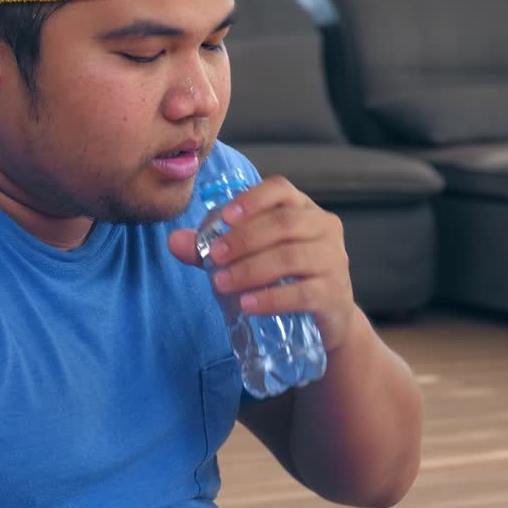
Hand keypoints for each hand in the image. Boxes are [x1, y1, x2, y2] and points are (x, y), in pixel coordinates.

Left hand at [168, 176, 358, 351]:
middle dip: (243, 239)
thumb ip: (213, 249)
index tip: (225, 218)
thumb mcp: (251, 257)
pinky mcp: (334, 294)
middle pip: (284, 223)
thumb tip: (173, 241)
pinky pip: (303, 293)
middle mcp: (324, 228)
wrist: (328, 318)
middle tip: (213, 257)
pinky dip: (271, 298)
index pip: (281, 189)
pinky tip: (247, 304)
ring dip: (251, 269)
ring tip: (221, 283)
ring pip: (292, 257)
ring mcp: (334, 260)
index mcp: (303, 209)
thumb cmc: (287, 277)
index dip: (252, 200)